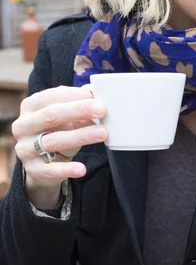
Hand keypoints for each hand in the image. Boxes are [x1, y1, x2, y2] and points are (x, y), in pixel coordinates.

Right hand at [12, 86, 106, 208]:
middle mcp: (23, 125)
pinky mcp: (33, 169)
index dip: (74, 95)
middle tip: (102, 110)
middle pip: (51, 115)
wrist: (43, 163)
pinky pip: (51, 169)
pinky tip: (81, 169)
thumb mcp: (66, 116)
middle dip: (78, 110)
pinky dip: (67, 169)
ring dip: (80, 136)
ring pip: (54, 141)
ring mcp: (26, 148)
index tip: (97, 98)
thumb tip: (95, 95)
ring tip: (102, 133)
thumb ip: (78, 104)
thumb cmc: (57, 131)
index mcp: (30, 106)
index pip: (51, 96)